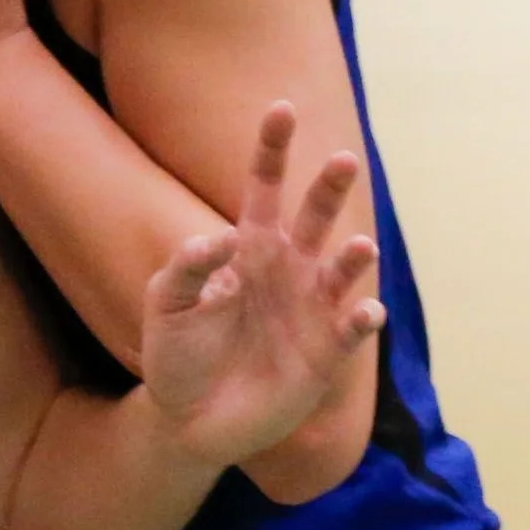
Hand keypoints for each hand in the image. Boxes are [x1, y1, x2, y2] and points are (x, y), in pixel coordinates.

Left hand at [138, 103, 381, 469]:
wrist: (190, 421)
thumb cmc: (176, 355)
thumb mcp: (164, 305)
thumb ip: (186, 267)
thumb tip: (222, 239)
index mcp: (249, 248)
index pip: (264, 188)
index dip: (273, 149)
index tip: (281, 108)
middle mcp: (288, 269)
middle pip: (316, 216)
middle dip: (330, 187)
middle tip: (343, 159)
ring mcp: (311, 309)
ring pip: (343, 269)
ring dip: (355, 256)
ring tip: (360, 247)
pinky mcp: (325, 352)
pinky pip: (352, 328)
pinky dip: (363, 318)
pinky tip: (365, 311)